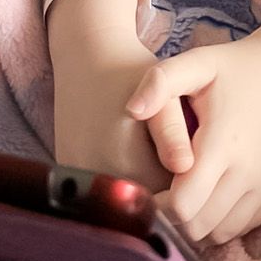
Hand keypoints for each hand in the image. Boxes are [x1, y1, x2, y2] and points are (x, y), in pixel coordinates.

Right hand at [52, 34, 174, 196]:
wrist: (84, 55)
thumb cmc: (128, 72)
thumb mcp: (161, 95)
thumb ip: (174, 133)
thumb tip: (185, 167)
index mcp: (125, 165)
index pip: (169, 201)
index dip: (186, 188)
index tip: (192, 161)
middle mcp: (97, 179)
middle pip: (145, 205)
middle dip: (165, 188)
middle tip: (169, 150)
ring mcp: (77, 179)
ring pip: (124, 200)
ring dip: (142, 184)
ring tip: (148, 147)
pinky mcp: (68, 173)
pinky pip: (103, 188)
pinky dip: (119, 178)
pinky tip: (127, 148)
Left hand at [124, 32, 260, 247]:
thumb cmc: (234, 67)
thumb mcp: (197, 62)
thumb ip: (161, 81)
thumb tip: (132, 110)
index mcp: (222, 143)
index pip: (182, 206)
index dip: (158, 204)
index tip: (148, 186)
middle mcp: (248, 172)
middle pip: (197, 226)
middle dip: (173, 217)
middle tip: (161, 192)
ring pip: (218, 233)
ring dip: (195, 222)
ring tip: (184, 194)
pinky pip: (240, 227)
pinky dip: (219, 221)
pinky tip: (208, 195)